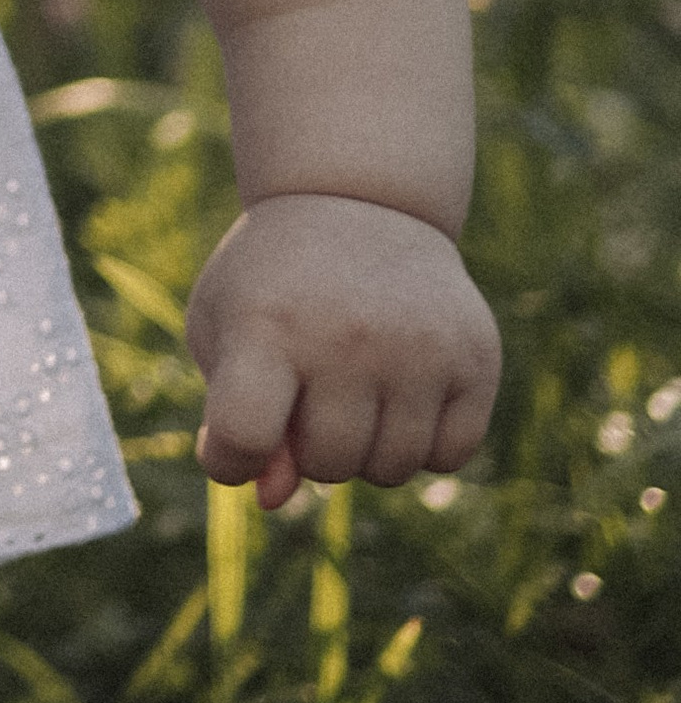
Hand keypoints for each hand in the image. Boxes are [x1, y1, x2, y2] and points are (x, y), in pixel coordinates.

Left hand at [188, 193, 499, 510]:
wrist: (359, 204)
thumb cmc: (273, 284)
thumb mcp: (224, 332)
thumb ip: (233, 420)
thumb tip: (271, 498)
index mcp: (269, 326)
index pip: (245, 434)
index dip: (233, 458)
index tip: (237, 437)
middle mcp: (350, 338)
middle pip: (327, 466)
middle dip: (310, 447)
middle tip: (309, 387)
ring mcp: (422, 348)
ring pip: (391, 469)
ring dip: (367, 449)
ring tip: (354, 386)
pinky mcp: (477, 357)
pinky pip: (450, 456)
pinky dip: (424, 444)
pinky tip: (403, 391)